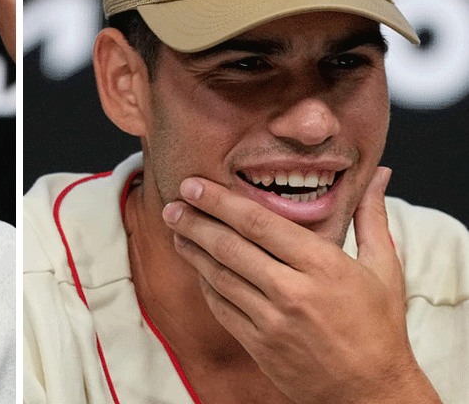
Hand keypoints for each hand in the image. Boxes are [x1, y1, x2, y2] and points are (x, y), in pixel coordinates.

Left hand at [162, 168, 440, 403]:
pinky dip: (206, 283)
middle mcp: (293, 291)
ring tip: (176, 228)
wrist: (370, 393)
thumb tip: (377, 175)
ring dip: (193, 249)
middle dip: (195, 221)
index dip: (221, 202)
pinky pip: (221, 306)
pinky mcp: (258, 344)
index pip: (260, 224)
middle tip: (173, 204)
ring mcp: (272, 321)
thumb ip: (371, 216)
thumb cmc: (379, 328)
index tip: (195, 185)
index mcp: (324, 265)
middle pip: (230, 246)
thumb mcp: (384, 268)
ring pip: (219, 275)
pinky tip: (198, 265)